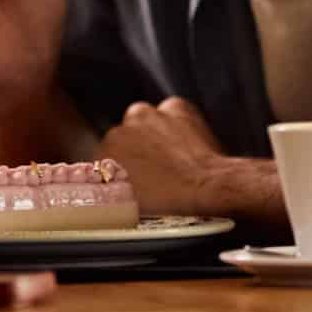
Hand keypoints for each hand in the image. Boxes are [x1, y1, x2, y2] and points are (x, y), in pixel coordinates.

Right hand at [98, 98, 231, 216]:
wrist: (208, 189)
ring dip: (155, 135)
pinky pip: (173, 114)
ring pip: (147, 122)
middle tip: (156, 172)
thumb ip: (114, 187)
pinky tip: (187, 146)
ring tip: (173, 159)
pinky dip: (178, 125)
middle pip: (125, 137)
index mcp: (104, 154)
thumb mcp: (129, 204)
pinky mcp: (176, 108)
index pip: (106, 157)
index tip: (134, 178)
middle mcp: (121, 129)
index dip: (121, 168)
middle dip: (138, 150)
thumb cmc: (171, 204)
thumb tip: (114, 186)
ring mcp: (149, 115)